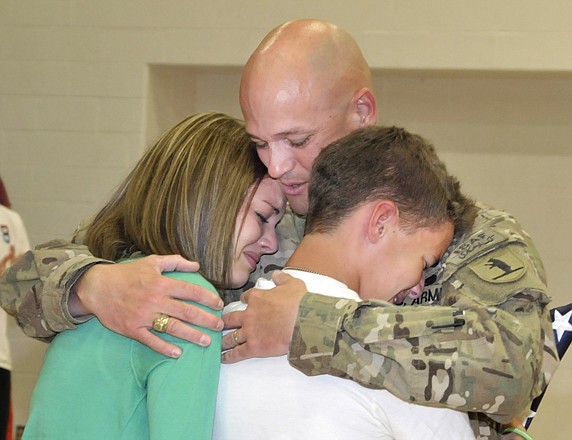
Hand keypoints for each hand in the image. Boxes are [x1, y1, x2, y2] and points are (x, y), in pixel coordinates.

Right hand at [71, 255, 223, 357]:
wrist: (97, 287)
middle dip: (206, 319)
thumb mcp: (151, 262)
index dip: (207, 298)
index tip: (218, 304)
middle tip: (219, 325)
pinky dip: (164, 348)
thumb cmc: (126, 274)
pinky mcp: (133, 329)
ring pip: (172, 327)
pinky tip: (178, 353)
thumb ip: (175, 262)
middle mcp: (155, 300)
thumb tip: (196, 265)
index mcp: (161, 283)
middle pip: (186, 311)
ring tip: (206, 341)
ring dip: (192, 335)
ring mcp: (144, 316)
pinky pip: (151, 341)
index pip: (190, 291)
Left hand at [222, 271, 306, 362]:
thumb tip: (276, 274)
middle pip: (231, 318)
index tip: (244, 303)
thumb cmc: (300, 302)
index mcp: (257, 298)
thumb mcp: (293, 283)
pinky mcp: (254, 347)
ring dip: (223, 341)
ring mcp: (250, 332)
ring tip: (218, 344)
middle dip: (224, 322)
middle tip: (219, 325)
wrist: (304, 321)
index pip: (246, 297)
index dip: (245, 300)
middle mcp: (249, 314)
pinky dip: (229, 356)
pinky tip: (223, 358)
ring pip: (231, 337)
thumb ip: (282, 278)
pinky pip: (237, 352)